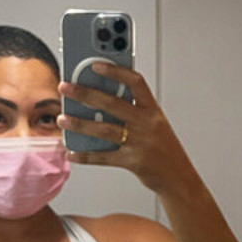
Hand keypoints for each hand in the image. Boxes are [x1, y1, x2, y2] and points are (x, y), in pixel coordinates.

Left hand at [57, 64, 195, 195]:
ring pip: (105, 129)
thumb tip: (97, 103)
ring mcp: (141, 143)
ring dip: (80, 123)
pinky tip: (72, 152)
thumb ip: (132, 112)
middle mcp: (148, 123)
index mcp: (153, 110)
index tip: (96, 64)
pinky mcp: (133, 162)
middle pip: (113, 104)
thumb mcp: (153, 124)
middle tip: (65, 87)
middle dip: (85, 93)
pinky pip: (104, 158)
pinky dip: (85, 156)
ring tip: (63, 119)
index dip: (116, 71)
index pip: (136, 82)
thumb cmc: (163, 147)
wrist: (178, 176)